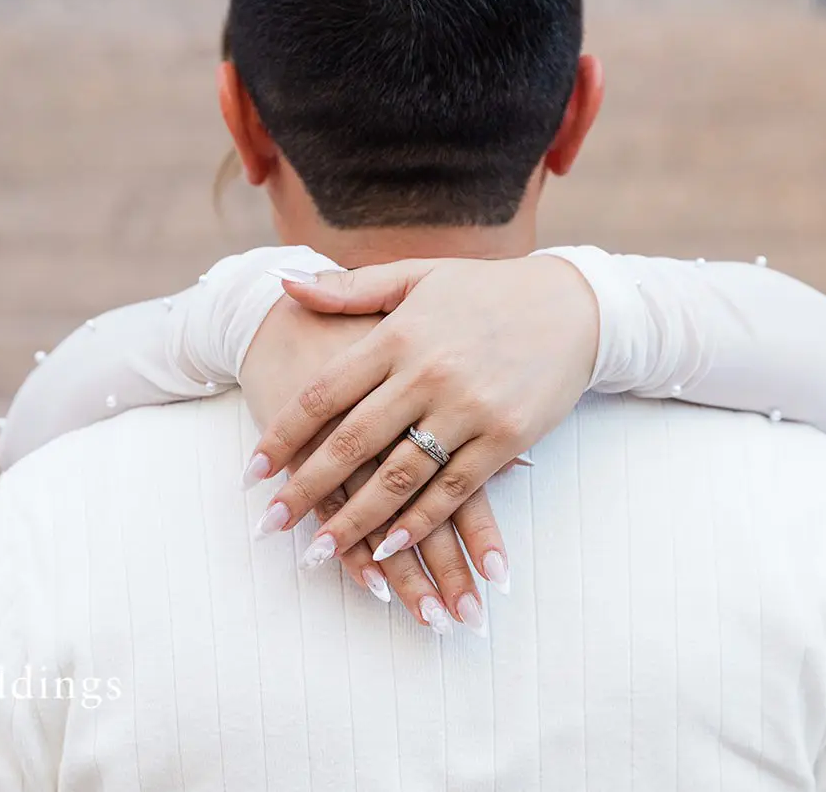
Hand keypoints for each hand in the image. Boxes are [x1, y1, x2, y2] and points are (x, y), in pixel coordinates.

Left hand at [243, 255, 597, 579]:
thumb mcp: (415, 276)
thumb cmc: (485, 290)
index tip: (253, 471)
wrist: (572, 304)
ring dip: (354, 521)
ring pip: (399, 478)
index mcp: (398, 334)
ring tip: (317, 550)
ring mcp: (469, 409)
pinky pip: (453, 492)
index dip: (284, 436)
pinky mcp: (506, 438)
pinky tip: (387, 549)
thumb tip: (283, 285)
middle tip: (268, 525)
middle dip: (305, 490)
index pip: (324, 394)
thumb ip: (348, 289)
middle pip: (352, 444)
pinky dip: (417, 525)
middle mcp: (429, 374)